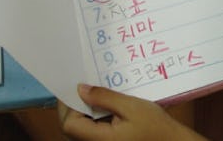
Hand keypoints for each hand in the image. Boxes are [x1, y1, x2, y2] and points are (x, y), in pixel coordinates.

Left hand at [58, 84, 206, 140]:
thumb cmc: (155, 126)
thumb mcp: (131, 106)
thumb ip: (105, 97)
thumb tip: (80, 89)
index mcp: (100, 140)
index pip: (69, 124)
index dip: (67, 105)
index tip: (74, 86)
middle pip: (71, 129)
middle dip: (72, 107)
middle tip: (81, 86)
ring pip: (79, 131)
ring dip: (82, 113)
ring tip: (92, 94)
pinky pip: (91, 133)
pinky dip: (91, 120)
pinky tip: (103, 107)